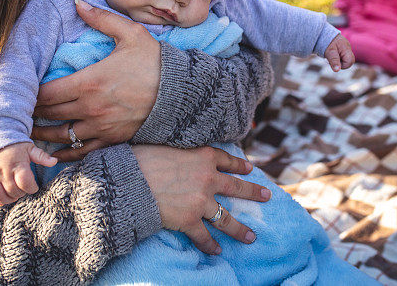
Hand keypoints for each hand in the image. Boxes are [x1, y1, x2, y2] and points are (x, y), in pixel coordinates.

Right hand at [0, 142, 56, 205]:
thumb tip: (54, 161)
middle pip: (13, 190)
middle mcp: (3, 170)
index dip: (32, 188)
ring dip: (8, 199)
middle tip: (24, 190)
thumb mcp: (30, 148)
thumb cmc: (16, 145)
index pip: (25, 182)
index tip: (34, 186)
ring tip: (14, 195)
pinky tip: (2, 199)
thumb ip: (42, 156)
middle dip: (21, 193)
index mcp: (17, 163)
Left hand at [31, 0, 160, 160]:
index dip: (30, 94)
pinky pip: (81, 152)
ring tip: (30, 131)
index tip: (23, 92)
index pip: (46, 92)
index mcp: (90, 81)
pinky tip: (55, 151)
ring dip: (42, 134)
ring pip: (61, 135)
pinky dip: (65, 153)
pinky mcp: (112, 139)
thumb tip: (77, 2)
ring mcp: (101, 127)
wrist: (182, 92)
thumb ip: (101, 18)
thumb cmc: (155, 61)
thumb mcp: (130, 33)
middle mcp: (91, 107)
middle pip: (49, 113)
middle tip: (21, 110)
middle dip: (32, 112)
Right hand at [133, 145, 271, 254]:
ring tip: (251, 237)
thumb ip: (181, 152)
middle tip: (267, 196)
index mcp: (203, 156)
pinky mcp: (190, 221)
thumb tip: (178, 154)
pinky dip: (210, 246)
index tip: (250, 168)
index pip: (227, 160)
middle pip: (236, 187)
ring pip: (226, 218)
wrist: (129, 181)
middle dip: (253, 193)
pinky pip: (204, 236)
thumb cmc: (141, 158)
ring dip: (240, 229)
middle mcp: (208, 178)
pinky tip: (216, 251)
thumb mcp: (167, 145)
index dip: (240, 165)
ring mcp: (201, 201)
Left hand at [324, 34, 354, 71]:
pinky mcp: (342, 48)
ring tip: (331, 57)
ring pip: (346, 59)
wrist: (322, 33)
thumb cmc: (326, 42)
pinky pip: (343, 56)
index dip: (342, 65)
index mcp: (346, 49)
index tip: (333, 62)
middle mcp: (348, 48)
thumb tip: (337, 70)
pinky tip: (332, 55)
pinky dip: (337, 57)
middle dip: (342, 63)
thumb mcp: (329, 52)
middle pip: (350, 61)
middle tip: (332, 60)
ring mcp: (346, 48)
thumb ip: (334, 61)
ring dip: (339, 60)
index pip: (350, 62)